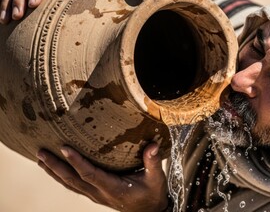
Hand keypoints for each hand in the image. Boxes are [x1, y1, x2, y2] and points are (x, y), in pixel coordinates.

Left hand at [36, 143, 168, 211]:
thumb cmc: (152, 193)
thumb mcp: (156, 178)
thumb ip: (153, 162)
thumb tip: (153, 145)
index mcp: (113, 189)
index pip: (90, 175)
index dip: (76, 162)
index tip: (64, 148)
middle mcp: (100, 193)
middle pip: (72, 180)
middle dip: (56, 166)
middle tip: (41, 152)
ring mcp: (95, 196)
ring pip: (70, 184)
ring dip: (54, 172)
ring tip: (41, 159)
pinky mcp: (95, 194)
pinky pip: (74, 186)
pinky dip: (61, 177)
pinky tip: (53, 168)